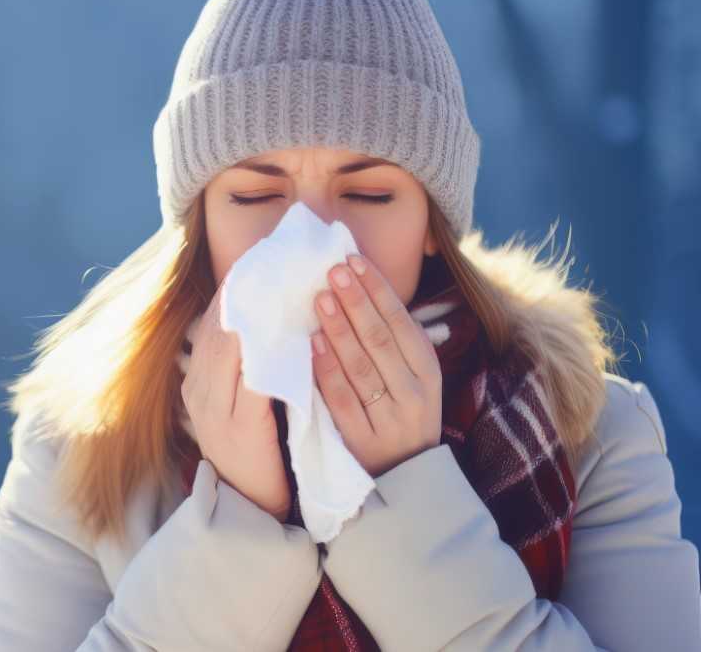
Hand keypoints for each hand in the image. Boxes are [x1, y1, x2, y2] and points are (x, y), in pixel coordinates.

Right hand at [181, 281, 291, 521]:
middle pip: (218, 330)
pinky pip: (251, 381)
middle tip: (271, 259)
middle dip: (243, 294)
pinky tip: (287, 333)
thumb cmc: (254, 450)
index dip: (232, 292)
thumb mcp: (240, 403)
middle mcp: (198, 392)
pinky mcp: (238, 429)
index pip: (212, 325)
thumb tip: (261, 322)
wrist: (251, 506)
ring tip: (282, 284)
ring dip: (256, 314)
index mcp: (197, 383)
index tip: (257, 261)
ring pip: (229, 348)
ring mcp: (214, 411)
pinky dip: (266, 352)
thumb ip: (244, 367)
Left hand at [310, 253, 442, 477]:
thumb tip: (362, 288)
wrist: (406, 478)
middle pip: (381, 340)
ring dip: (339, 329)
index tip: (355, 261)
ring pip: (361, 367)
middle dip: (356, 301)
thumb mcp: (413, 379)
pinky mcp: (363, 440)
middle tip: (332, 270)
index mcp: (428, 372)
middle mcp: (414, 394)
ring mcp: (389, 419)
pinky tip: (313, 344)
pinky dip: (327, 370)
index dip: (378, 290)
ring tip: (320, 299)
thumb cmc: (401, 414)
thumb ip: (394, 342)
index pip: (401, 322)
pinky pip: (341, 399)